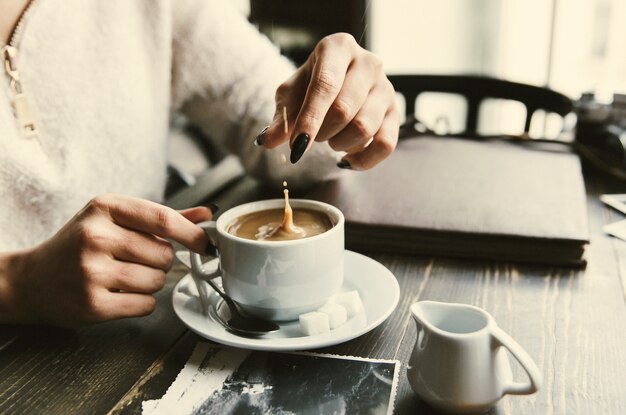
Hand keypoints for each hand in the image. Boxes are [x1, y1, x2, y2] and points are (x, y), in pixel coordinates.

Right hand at [1, 194, 212, 326]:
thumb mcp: (114, 219)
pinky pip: (146, 304)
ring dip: (152, 282)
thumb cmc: (79, 245)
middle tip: (137, 261)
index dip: (191, 234)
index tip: (205, 243)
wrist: (32, 280)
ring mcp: (92, 271)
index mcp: (104, 208)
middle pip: (163, 253)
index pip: (162, 218)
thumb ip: (161, 218)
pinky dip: (142, 302)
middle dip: (161, 261)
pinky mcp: (92, 304)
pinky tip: (120, 294)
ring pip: (157, 280)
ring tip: (125, 276)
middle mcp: (96, 236)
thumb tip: (206, 215)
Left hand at [257, 33, 399, 169]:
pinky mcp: (396, 112)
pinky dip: (363, 160)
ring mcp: (386, 87)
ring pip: (364, 128)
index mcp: (338, 47)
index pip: (325, 86)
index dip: (310, 120)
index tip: (296, 148)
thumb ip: (280, 118)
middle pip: (344, 110)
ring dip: (339, 144)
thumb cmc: (310, 86)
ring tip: (329, 139)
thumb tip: (265, 141)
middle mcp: (368, 63)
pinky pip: (385, 144)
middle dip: (322, 133)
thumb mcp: (290, 96)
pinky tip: (346, 161)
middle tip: (312, 137)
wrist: (337, 84)